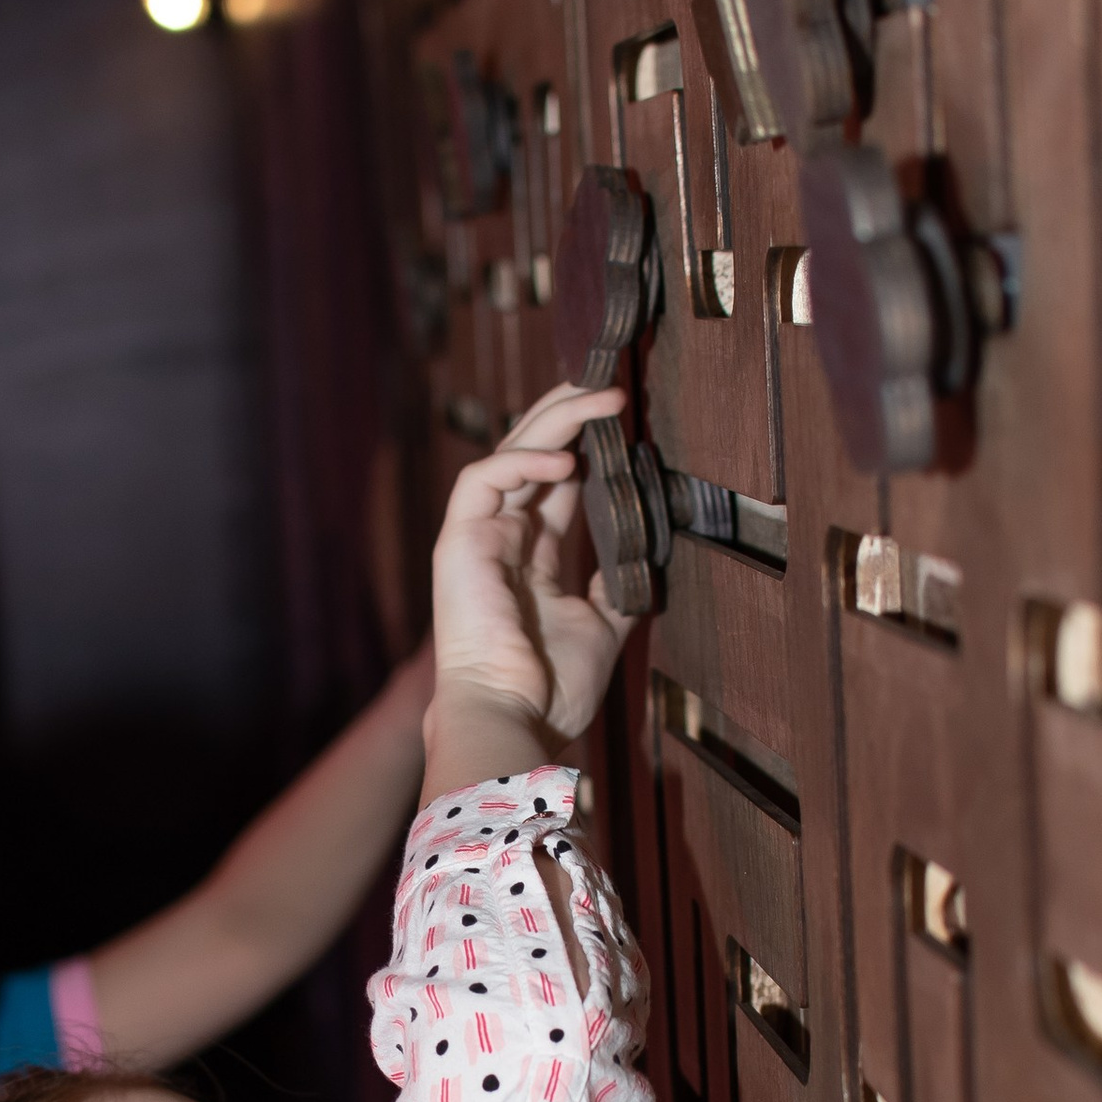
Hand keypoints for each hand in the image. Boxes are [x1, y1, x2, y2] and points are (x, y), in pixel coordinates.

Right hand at [426, 382, 634, 764]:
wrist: (515, 716)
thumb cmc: (551, 685)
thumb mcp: (601, 627)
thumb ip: (613, 589)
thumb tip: (642, 563)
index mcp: (531, 556)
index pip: (556, 482)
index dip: (587, 445)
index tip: (624, 419)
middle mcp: (503, 538)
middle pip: (532, 455)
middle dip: (568, 415)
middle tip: (609, 385)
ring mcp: (479, 537)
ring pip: (508, 453)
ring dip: (555, 421)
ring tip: (602, 397)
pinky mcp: (460, 541)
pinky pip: (484, 480)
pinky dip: (522, 463)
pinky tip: (565, 461)